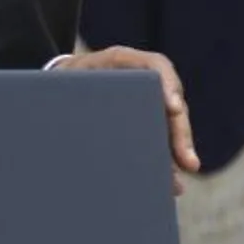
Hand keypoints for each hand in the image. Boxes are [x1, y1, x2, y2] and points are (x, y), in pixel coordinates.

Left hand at [51, 45, 200, 193]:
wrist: (56, 81)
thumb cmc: (59, 79)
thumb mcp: (59, 79)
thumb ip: (65, 88)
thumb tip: (67, 113)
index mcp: (120, 61)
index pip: (154, 66)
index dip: (167, 83)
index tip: (174, 107)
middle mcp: (139, 79)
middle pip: (170, 102)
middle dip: (180, 133)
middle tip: (187, 160)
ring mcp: (145, 99)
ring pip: (170, 125)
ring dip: (176, 152)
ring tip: (177, 179)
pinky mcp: (143, 119)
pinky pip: (159, 139)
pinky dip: (164, 160)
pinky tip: (169, 182)